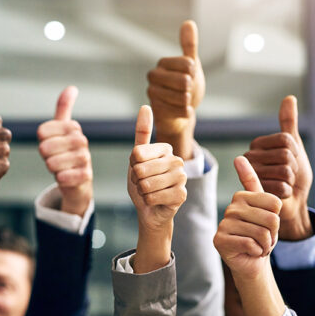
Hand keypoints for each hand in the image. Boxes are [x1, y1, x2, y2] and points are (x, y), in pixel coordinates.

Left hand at [37, 86, 91, 215]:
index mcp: (73, 127)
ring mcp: (85, 158)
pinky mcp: (86, 176)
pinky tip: (63, 177)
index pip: (42, 132)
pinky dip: (60, 178)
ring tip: (58, 167)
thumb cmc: (66, 152)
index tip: (51, 144)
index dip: (41, 141)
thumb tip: (72, 88)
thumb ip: (63, 109)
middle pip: (45, 147)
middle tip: (53, 158)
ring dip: (51, 167)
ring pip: (53, 163)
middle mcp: (81, 140)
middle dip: (45, 156)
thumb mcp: (62, 129)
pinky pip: (64, 177)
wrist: (78, 181)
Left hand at [128, 105, 186, 272]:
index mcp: (166, 148)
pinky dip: (148, 201)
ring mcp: (182, 178)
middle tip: (143, 184)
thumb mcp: (136, 158)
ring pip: (146, 184)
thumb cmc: (142, 182)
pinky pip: (152, 197)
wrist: (149, 209)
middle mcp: (177, 160)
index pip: (137, 153)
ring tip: (149, 192)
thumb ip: (142, 133)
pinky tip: (156, 201)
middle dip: (136, 180)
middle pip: (141, 169)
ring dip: (142, 192)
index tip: (139, 170)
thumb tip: (146, 106)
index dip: (132, 165)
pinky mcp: (182, 195)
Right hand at [147, 20, 203, 159]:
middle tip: (186, 90)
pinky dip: (187, 112)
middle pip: (184, 81)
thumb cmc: (186, 87)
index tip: (189, 76)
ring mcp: (153, 93)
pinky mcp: (156, 110)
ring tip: (183, 100)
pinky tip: (181, 110)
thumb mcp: (191, 65)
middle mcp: (153, 76)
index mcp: (162, 63)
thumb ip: (189, 45)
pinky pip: (182, 110)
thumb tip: (188, 22)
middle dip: (191, 88)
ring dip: (189, 101)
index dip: (194, 72)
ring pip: (183, 97)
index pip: (188, 64)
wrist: (180, 113)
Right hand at [215, 156, 286, 315]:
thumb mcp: (266, 209)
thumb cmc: (261, 235)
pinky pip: (251, 244)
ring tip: (256, 245)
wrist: (253, 261)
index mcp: (242, 196)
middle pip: (271, 219)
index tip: (267, 225)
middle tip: (262, 238)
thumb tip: (239, 157)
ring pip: (262, 233)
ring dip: (265, 244)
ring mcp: (224, 224)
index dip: (277, 219)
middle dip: (272, 234)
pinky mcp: (220, 240)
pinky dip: (256, 252)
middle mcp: (231, 208)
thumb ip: (254, 184)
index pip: (275, 204)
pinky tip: (249, 252)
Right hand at [243, 96, 312, 240]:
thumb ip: (288, 122)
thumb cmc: (294, 175)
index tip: (292, 161)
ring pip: (285, 172)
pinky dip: (287, 193)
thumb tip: (289, 97)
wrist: (292, 202)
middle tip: (288, 176)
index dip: (296, 152)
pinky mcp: (255, 193)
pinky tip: (280, 195)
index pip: (286, 140)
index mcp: (257, 144)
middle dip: (294, 169)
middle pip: (286, 156)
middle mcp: (249, 157)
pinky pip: (282, 188)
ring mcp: (251, 176)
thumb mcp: (294, 146)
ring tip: (283, 184)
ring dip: (291, 181)